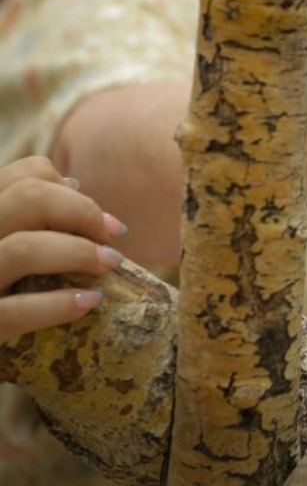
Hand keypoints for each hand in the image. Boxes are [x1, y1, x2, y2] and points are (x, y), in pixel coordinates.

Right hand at [0, 156, 126, 341]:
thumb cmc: (2, 288)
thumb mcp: (7, 243)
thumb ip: (28, 216)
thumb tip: (72, 184)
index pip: (25, 175)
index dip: (69, 189)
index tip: (98, 219)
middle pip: (28, 196)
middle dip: (82, 213)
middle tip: (112, 237)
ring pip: (24, 248)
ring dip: (78, 254)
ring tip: (108, 264)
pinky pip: (15, 313)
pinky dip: (59, 305)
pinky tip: (90, 302)